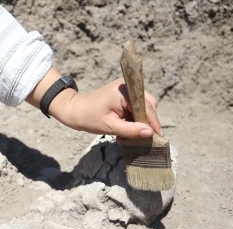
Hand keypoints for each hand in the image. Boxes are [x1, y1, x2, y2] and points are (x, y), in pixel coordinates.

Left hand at [27, 69, 161, 137]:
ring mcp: (126, 89)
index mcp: (124, 91)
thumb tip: (150, 133)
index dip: (153, 122)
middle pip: (147, 104)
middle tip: (144, 138)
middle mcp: (127, 86)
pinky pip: (135, 107)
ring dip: (139, 121)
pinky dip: (133, 119)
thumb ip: (131, 130)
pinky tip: (125, 130)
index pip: (146, 106)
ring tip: (130, 136)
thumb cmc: (89, 118)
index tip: (158, 136)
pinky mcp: (123, 95)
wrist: (75, 111)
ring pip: (142, 107)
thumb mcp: (110, 127)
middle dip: (146, 121)